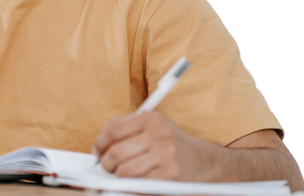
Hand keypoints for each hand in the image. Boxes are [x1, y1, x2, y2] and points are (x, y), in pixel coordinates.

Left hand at [92, 111, 215, 180]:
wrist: (205, 162)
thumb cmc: (172, 145)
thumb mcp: (154, 127)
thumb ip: (128, 130)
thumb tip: (99, 147)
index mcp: (151, 118)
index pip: (112, 128)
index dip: (99, 143)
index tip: (98, 151)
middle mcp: (158, 133)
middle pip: (116, 151)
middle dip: (106, 163)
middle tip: (107, 167)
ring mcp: (165, 154)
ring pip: (124, 170)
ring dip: (118, 176)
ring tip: (121, 175)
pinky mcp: (169, 174)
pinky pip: (139, 183)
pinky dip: (132, 185)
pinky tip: (135, 182)